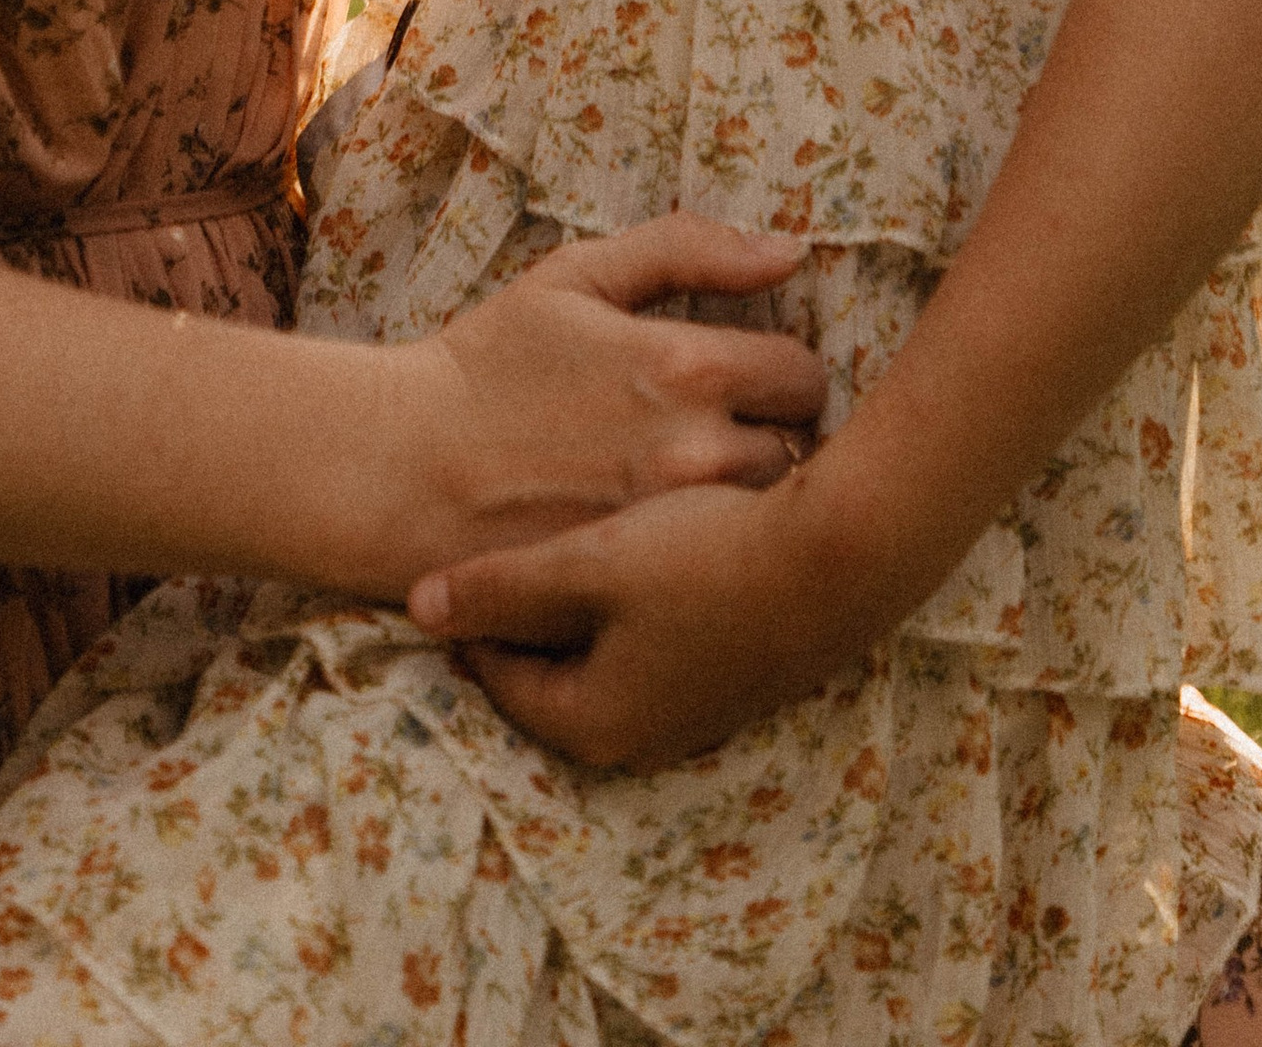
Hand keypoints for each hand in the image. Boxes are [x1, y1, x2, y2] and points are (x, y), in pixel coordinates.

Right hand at [375, 215, 826, 595]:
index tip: (747, 376)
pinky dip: (712, 550)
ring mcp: (674, 530)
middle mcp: (696, 453)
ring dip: (751, 496)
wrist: (403, 469)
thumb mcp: (576, 277)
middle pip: (802, 449)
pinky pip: (721, 568)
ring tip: (704, 484)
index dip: (780, 370)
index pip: (804, 372)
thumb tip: (789, 251)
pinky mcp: (647, 588)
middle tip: (728, 431)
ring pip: (769, 514)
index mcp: (687, 365)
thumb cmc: (488, 363)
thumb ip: (687, 248)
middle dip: (775, 434)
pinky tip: (679, 535)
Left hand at [410, 478, 869, 772]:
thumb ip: (500, 589)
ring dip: (586, 601)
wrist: (845, 557)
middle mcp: (643, 734)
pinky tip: (646, 534)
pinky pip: (656, 640)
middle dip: (529, 608)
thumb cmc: (705, 557)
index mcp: (594, 721)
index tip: (456, 544)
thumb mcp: (589, 566)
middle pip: (553, 668)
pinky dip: (637, 598)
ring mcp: (695, 709)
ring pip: (607, 651)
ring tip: (574, 526)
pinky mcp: (734, 672)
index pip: (499, 674)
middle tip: (509, 532)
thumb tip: (416, 607)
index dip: (473, 608)